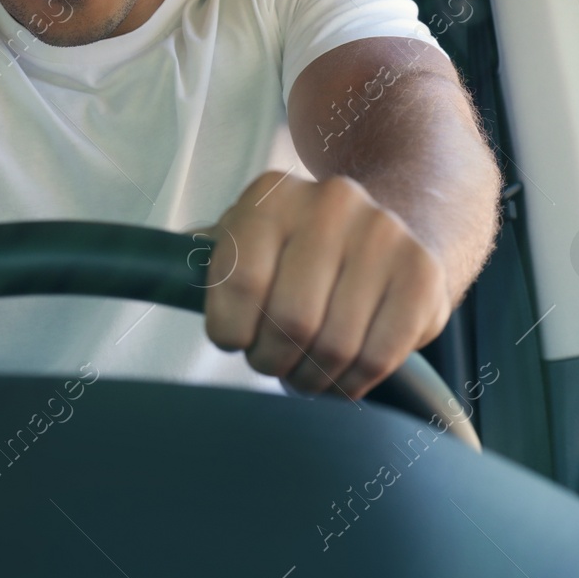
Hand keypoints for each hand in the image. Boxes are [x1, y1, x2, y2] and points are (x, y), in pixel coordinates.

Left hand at [201, 170, 451, 399]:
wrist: (393, 226)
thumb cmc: (298, 251)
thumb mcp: (246, 241)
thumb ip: (201, 259)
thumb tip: (156, 268)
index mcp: (272, 195)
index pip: (239, 281)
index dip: (231, 331)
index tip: (236, 339)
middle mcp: (331, 201)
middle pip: (290, 320)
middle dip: (273, 360)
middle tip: (274, 362)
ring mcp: (383, 233)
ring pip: (335, 345)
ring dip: (312, 377)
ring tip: (306, 370)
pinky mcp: (422, 273)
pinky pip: (379, 357)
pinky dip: (353, 382)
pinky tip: (343, 373)